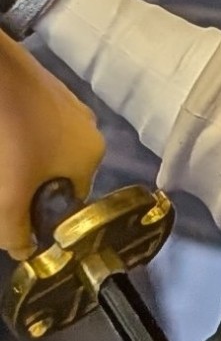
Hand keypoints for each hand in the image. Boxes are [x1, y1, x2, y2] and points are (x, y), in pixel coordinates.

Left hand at [0, 30, 104, 258]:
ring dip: (21, 161)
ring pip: (44, 148)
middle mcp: (90, 130)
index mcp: (92, 157)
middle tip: (2, 187)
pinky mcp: (46, 88)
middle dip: (28, 185)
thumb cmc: (12, 138)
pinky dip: (18, 136)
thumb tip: (22, 251)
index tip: (13, 213)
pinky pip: (35, 125)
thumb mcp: (8, 196)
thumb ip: (15, 232)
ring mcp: (70, 105)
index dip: (41, 213)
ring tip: (0, 158)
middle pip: (56, 173)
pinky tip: (1, 135)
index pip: (70, 201)